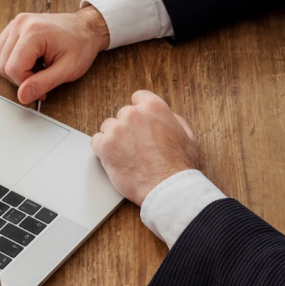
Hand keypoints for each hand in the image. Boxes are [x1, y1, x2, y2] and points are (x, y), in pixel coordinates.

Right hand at [0, 7, 109, 104]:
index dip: (26, 84)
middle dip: (20, 78)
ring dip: (13, 70)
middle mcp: (20, 24)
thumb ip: (43, 83)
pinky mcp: (12, 27)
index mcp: (33, 31)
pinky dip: (9, 62)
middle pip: (1, 65)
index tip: (42, 87)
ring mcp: (14, 24)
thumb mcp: (67, 69)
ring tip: (35, 68)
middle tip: (41, 77)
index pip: (13, 69)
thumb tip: (23, 96)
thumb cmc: (81, 45)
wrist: (86, 27)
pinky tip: (29, 62)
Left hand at [91, 91, 201, 205]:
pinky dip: (103, 150)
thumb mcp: (187, 136)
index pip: (138, 97)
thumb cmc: (180, 166)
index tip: (139, 122)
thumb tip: (167, 117)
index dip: (140, 112)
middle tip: (137, 146)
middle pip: (123, 114)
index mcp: (153, 107)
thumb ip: (173, 120)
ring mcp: (116, 129)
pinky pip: (96, 141)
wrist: (168, 188)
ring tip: (127, 155)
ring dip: (114, 138)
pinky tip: (115, 159)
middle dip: (128, 128)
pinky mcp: (104, 146)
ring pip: (108, 127)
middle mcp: (133, 114)